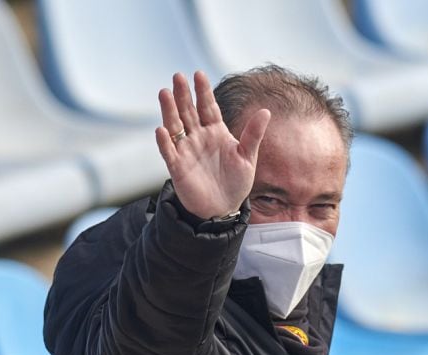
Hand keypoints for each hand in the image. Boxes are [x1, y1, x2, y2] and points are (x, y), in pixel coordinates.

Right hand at [156, 71, 270, 220]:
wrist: (223, 208)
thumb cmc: (236, 182)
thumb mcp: (248, 157)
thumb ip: (253, 135)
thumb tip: (266, 111)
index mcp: (216, 132)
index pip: (208, 106)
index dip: (203, 91)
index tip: (199, 74)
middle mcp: (198, 137)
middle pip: (188, 111)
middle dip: (183, 95)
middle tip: (178, 76)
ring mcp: (186, 150)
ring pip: (175, 126)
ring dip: (169, 110)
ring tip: (164, 93)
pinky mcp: (177, 167)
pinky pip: (168, 152)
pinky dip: (164, 142)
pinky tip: (161, 130)